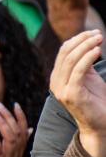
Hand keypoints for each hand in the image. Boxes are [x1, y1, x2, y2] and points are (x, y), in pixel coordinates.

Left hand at [0, 102, 31, 156]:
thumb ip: (20, 144)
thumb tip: (30, 129)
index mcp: (20, 153)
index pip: (24, 131)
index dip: (21, 117)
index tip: (15, 104)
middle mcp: (17, 155)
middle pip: (17, 133)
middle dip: (9, 117)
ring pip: (10, 140)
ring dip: (2, 124)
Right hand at [50, 29, 105, 156]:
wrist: (99, 123)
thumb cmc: (96, 100)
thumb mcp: (88, 77)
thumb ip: (83, 63)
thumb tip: (87, 42)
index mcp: (57, 77)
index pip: (63, 51)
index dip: (78, 39)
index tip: (93, 33)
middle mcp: (55, 82)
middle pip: (66, 53)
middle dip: (83, 40)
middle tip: (98, 34)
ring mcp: (61, 89)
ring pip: (71, 60)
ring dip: (87, 46)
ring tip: (100, 39)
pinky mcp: (71, 94)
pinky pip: (79, 71)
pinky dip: (88, 58)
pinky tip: (98, 51)